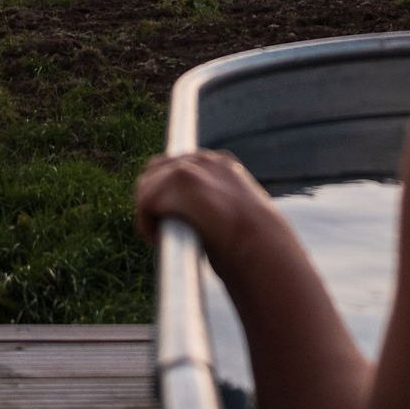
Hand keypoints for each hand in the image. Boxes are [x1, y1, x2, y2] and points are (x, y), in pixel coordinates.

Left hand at [135, 149, 286, 273]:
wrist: (264, 247)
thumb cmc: (254, 246)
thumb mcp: (236, 220)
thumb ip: (216, 211)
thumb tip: (197, 226)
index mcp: (222, 166)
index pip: (180, 166)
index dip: (166, 188)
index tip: (164, 212)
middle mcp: (206, 160)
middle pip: (156, 168)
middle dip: (151, 198)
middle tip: (157, 228)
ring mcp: (194, 166)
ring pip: (148, 185)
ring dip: (146, 212)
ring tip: (157, 236)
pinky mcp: (180, 180)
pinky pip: (145, 201)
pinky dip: (145, 223)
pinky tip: (155, 240)